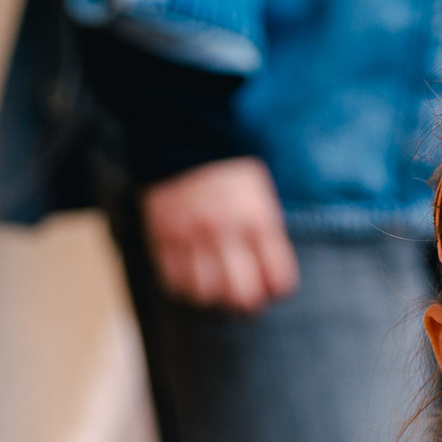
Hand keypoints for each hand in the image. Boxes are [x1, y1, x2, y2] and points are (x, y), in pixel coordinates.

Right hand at [141, 156, 298, 311]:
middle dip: (247, 304)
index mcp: (258, 219)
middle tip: (243, 296)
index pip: (279, 281)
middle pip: (243, 297)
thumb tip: (270, 285)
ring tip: (216, 287)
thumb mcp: (262, 199)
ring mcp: (191, 235)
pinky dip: (186, 289)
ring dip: (214, 297)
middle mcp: (225, 231)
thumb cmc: (231, 174)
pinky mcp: (163, 237)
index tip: (270, 285)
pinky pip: (175, 284)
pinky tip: (193, 279)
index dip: (276, 290)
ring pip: (207, 295)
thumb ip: (267, 238)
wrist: (185, 137)